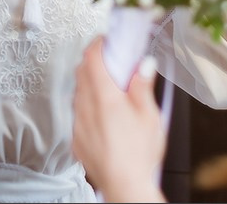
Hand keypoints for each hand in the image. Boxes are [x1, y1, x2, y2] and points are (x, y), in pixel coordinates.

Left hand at [72, 38, 167, 202]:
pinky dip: (89, 105)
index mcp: (104, 97)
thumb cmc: (138, 156)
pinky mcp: (77, 138)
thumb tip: (143, 64)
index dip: (99, 44)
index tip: (108, 41)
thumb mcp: (149, 115)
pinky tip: (105, 114)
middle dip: (95, 61)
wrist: (124, 187)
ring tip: (112, 89)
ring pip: (78, 92)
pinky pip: (78, 112)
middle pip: (82, 72)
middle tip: (113, 61)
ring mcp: (78, 123)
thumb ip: (142, 85)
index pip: (92, 58)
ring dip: (91, 83)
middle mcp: (86, 107)